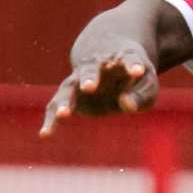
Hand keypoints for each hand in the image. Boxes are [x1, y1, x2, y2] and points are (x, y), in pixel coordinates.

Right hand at [40, 46, 158, 137]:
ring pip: (69, 87)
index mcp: (121, 58)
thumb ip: (141, 94)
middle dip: (90, 78)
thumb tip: (126, 105)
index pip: (128, 59)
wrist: (108, 60)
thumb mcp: (146, 84)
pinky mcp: (70, 95)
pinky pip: (56, 106)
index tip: (138, 71)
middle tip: (89, 87)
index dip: (133, 65)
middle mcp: (97, 66)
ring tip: (64, 114)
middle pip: (90, 69)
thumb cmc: (132, 76)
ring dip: (66, 100)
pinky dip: (51, 120)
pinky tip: (45, 134)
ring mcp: (80, 79)